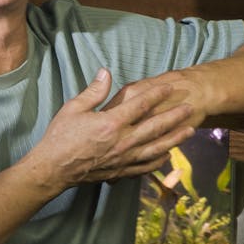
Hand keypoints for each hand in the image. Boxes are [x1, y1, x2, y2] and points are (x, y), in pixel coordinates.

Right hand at [26, 68, 194, 187]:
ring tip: (190, 131)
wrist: (52, 169)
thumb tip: (106, 72)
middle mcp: (122, 141)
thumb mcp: (73, 108)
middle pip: (155, 127)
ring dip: (175, 139)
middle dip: (175, 116)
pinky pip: (145, 166)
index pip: (140, 105)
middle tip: (190, 107)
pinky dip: (159, 160)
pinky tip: (168, 155)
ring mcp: (123, 158)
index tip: (169, 87)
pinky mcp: (120, 171)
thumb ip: (94, 91)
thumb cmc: (60, 137)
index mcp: (111, 123)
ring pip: (156, 148)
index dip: (156, 94)